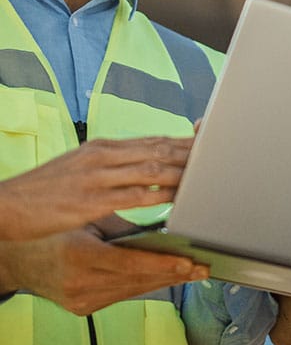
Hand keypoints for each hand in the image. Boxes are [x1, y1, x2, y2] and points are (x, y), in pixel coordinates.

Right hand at [0, 136, 192, 239]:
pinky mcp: (91, 201)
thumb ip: (111, 164)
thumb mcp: (81, 166)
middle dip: (189, 152)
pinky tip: (177, 198)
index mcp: (103, 147)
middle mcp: (104, 156)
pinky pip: (135, 195)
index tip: (204, 141)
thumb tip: (142, 165)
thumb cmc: (45, 190)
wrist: (6, 204)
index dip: (181, 140)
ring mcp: (98, 177)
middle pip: (158, 149)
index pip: (152, 139)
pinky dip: (160, 195)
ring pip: (151, 168)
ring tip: (205, 175)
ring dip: (181, 171)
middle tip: (216, 154)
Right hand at [0, 227, 208, 314]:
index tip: (188, 263)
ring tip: (193, 273)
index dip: (162, 264)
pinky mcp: (82, 308)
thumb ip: (122, 224)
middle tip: (203, 268)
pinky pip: (122, 296)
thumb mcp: (87, 217)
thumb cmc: (55, 228)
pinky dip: (145, 285)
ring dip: (165, 281)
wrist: (15, 256)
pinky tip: (167, 278)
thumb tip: (165, 224)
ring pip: (133, 290)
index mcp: (79, 255)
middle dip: (174, 274)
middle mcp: (79, 283)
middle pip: (138, 280)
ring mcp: (80, 300)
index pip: (130, 263)